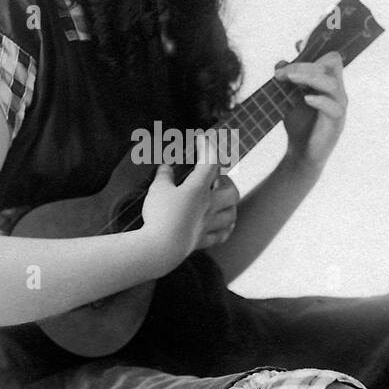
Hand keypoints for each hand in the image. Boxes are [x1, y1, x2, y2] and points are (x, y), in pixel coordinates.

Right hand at [138, 136, 236, 262]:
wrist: (159, 249)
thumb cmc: (159, 216)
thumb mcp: (157, 190)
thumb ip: (164, 175)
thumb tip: (165, 166)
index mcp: (199, 189)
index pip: (210, 163)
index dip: (208, 148)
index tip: (202, 139)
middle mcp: (209, 206)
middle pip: (231, 190)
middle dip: (226, 181)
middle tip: (215, 177)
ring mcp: (208, 225)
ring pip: (231, 214)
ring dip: (230, 205)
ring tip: (222, 200)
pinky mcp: (202, 241)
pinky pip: (221, 235)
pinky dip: (225, 228)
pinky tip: (223, 225)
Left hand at [274, 51, 348, 169]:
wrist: (300, 154)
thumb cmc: (298, 124)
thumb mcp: (289, 98)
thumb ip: (288, 79)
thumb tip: (281, 61)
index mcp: (329, 83)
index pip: (332, 59)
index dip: (317, 49)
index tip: (298, 45)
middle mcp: (337, 92)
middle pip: (330, 65)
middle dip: (304, 64)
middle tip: (280, 73)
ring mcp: (338, 106)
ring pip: (331, 83)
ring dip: (308, 77)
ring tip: (288, 78)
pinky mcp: (336, 122)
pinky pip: (333, 107)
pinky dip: (319, 100)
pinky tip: (305, 99)